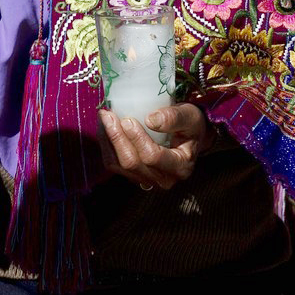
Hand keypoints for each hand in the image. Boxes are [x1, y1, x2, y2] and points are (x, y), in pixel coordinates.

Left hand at [97, 103, 211, 189]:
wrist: (187, 138)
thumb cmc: (189, 126)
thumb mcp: (190, 117)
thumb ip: (174, 117)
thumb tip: (150, 121)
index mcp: (180, 167)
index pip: (152, 157)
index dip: (137, 138)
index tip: (128, 119)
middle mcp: (164, 179)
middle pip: (131, 163)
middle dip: (117, 138)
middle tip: (108, 115)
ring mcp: (147, 180)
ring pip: (118, 165)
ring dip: (108, 140)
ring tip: (104, 118)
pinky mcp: (133, 176)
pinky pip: (113, 163)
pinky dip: (106, 145)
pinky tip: (104, 128)